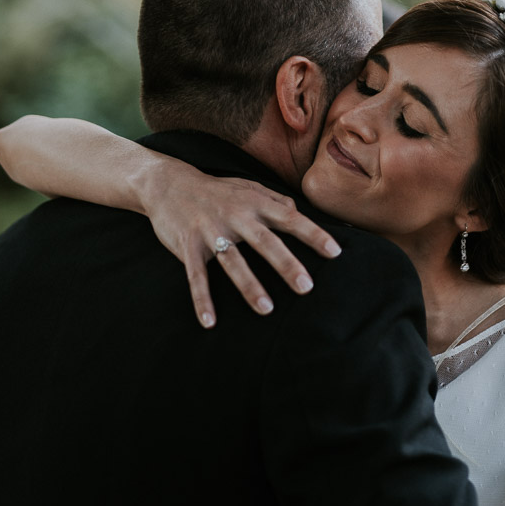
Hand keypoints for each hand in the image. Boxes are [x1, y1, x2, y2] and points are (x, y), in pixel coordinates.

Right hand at [138, 160, 340, 325]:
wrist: (169, 183)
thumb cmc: (217, 191)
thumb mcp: (248, 188)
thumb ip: (275, 200)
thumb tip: (298, 211)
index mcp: (254, 203)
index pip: (290, 219)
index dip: (313, 234)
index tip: (335, 252)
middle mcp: (235, 216)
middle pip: (265, 242)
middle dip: (286, 264)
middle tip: (306, 287)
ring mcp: (210, 231)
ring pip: (233, 261)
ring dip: (250, 286)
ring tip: (267, 309)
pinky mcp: (188, 245)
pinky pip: (196, 276)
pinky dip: (202, 299)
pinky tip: (210, 321)